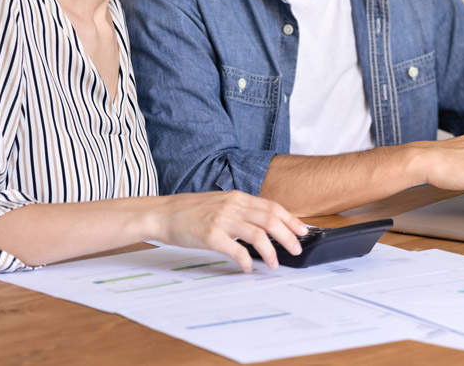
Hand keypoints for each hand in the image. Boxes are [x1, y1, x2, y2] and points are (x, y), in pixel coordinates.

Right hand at [145, 191, 307, 271]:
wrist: (161, 213)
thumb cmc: (189, 211)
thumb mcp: (219, 203)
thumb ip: (240, 210)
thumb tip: (264, 223)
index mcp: (237, 197)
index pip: (272, 206)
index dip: (291, 220)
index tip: (303, 231)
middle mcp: (232, 205)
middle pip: (270, 219)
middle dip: (288, 236)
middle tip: (296, 249)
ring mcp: (221, 219)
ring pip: (258, 234)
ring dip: (271, 251)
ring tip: (275, 263)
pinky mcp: (210, 235)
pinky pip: (236, 250)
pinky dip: (246, 260)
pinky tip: (248, 267)